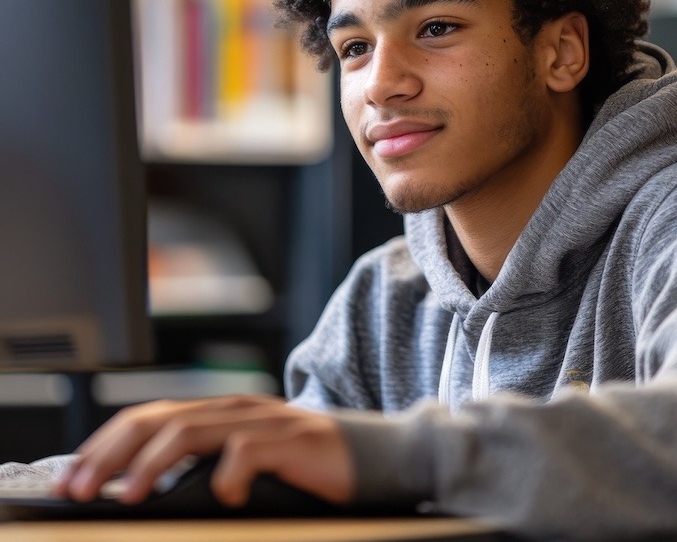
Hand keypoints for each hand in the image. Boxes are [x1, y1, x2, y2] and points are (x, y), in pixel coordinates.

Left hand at [54, 395, 354, 506]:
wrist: (373, 453)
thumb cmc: (304, 466)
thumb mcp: (245, 460)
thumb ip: (201, 465)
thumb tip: (137, 491)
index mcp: (218, 413)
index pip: (149, 417)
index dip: (105, 445)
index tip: (71, 478)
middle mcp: (235, 410)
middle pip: (159, 419)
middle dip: (111, 453)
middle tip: (78, 488)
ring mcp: (263, 422)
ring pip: (192, 430)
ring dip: (152, 463)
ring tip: (126, 496)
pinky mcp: (291, 440)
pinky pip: (248, 451)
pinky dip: (227, 474)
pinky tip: (224, 497)